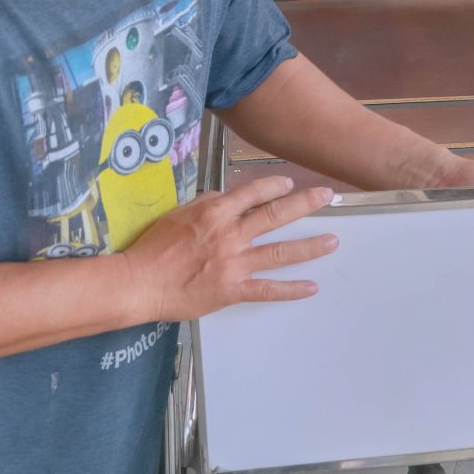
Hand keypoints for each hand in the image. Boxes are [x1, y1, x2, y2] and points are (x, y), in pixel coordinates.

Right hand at [120, 175, 337, 322]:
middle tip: (327, 196)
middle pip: (275, 215)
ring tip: (333, 241)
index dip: (274, 186)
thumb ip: (206, 204)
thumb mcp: (177, 213)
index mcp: (215, 212)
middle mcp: (230, 234)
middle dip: (305, 204)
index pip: (253, 193)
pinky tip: (311, 287)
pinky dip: (291, 289)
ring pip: (279, 252)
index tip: (290, 183)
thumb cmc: (153, 247)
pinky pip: (267, 289)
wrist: (140, 283)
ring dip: (309, 246)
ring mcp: (234, 263)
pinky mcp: (233, 290)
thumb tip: (225, 197)